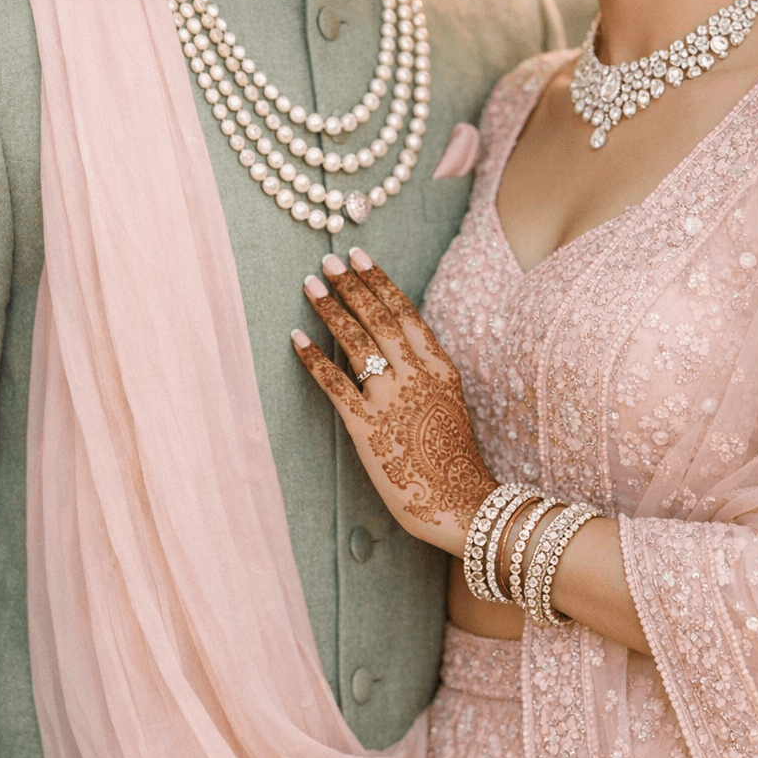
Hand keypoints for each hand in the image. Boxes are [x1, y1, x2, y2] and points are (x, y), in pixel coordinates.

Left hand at [291, 249, 496, 556]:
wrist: (460, 502)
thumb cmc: (453, 458)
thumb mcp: (450, 402)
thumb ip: (427, 372)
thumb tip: (400, 348)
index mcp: (439, 366)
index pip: (405, 311)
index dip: (379, 281)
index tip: (359, 256)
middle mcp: (416, 374)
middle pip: (379, 318)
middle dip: (351, 285)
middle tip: (328, 260)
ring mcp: (392, 399)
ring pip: (357, 342)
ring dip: (332, 310)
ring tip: (311, 286)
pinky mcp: (368, 426)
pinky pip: (336, 384)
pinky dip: (314, 359)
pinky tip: (296, 339)